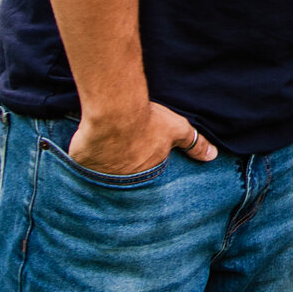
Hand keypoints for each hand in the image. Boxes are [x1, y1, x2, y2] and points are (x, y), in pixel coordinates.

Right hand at [69, 100, 215, 174]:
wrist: (115, 112)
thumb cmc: (147, 120)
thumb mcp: (176, 129)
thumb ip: (194, 144)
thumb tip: (213, 156)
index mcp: (144, 172)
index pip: (143, 177)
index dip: (139, 166)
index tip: (135, 156)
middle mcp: (122, 179)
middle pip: (121, 178)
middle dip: (120, 170)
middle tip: (118, 155)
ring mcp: (100, 174)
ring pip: (100, 174)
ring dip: (100, 168)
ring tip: (101, 154)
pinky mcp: (80, 165)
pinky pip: (80, 166)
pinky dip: (81, 161)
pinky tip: (83, 152)